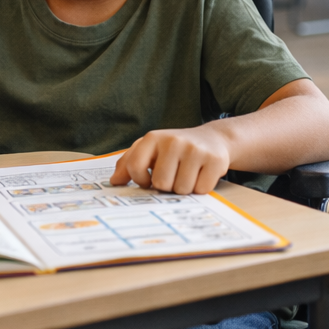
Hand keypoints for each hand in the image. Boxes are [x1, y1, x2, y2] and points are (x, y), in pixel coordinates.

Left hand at [110, 126, 232, 194]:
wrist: (213, 139)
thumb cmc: (175, 149)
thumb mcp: (151, 150)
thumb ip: (129, 163)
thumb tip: (114, 181)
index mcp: (153, 138)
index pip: (135, 167)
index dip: (141, 180)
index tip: (148, 179)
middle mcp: (173, 141)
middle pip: (161, 183)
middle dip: (167, 186)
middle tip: (174, 175)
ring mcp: (195, 150)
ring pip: (181, 189)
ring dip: (184, 188)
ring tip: (188, 174)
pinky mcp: (215, 160)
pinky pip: (201, 190)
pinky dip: (201, 188)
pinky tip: (202, 175)